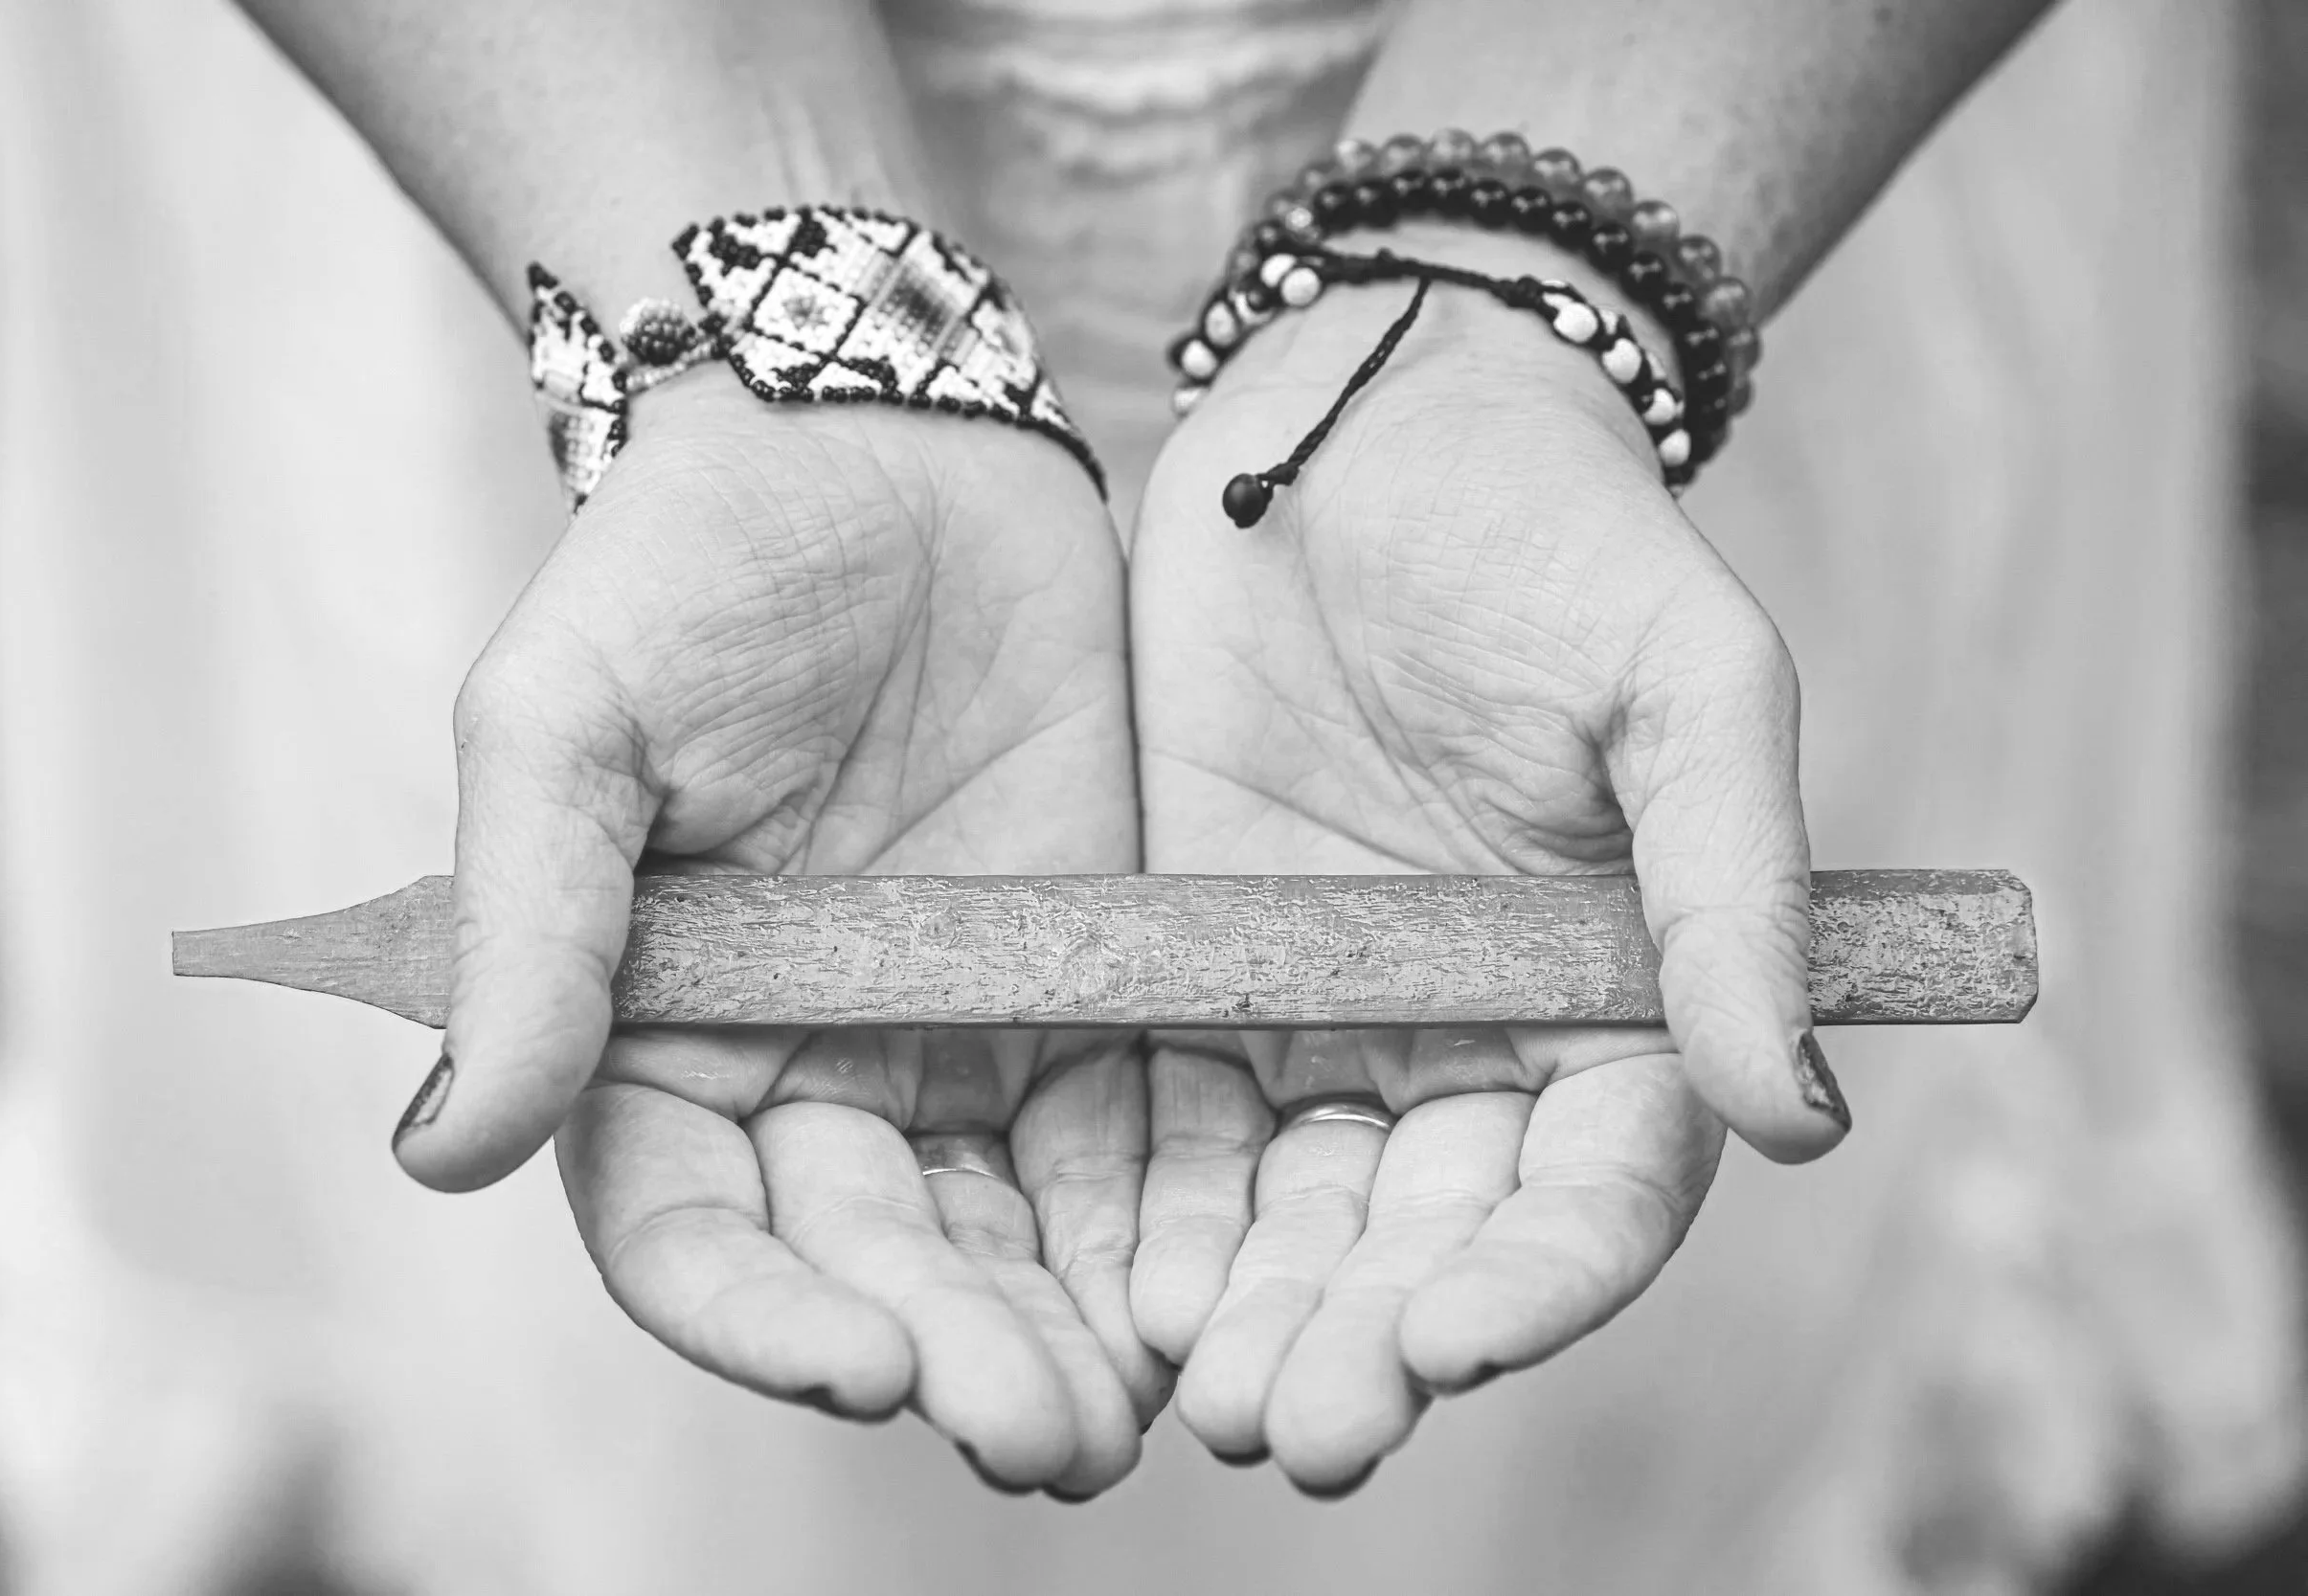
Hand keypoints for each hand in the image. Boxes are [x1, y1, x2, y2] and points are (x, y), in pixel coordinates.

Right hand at [402, 376, 1166, 1496]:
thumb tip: (443, 1150)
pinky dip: (1160, 1226)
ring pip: (1004, 1237)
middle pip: (869, 1260)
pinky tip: (1212, 1295)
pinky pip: (1127, 1135)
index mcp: (659, 1032)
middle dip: (948, 1355)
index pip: (692, 1227)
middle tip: (1041, 1431)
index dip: (761, 1316)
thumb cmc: (692, 561)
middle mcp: (805, 1065)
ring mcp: (953, 1037)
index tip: (862, 1361)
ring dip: (1062, 1337)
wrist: (884, 435)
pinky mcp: (1085, 984)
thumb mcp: (572, 721)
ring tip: (1132, 1413)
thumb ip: (531, 928)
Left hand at [1126, 230, 1846, 1492]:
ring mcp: (1326, 1020)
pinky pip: (1167, 1124)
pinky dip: (1144, 1216)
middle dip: (1362, 1340)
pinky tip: (1110, 1290)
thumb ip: (1730, 891)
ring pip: (1292, 1214)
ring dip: (1249, 1316)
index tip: (1451, 1343)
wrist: (1371, 421)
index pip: (1592, 1192)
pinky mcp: (1195, 973)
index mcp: (1618, 1002)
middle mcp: (1472, 1042)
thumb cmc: (1559, 534)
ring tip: (1193, 1401)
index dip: (1532, 1284)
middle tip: (1288, 1429)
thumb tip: (1799, 1119)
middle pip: (1425, 1239)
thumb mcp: (1685, 688)